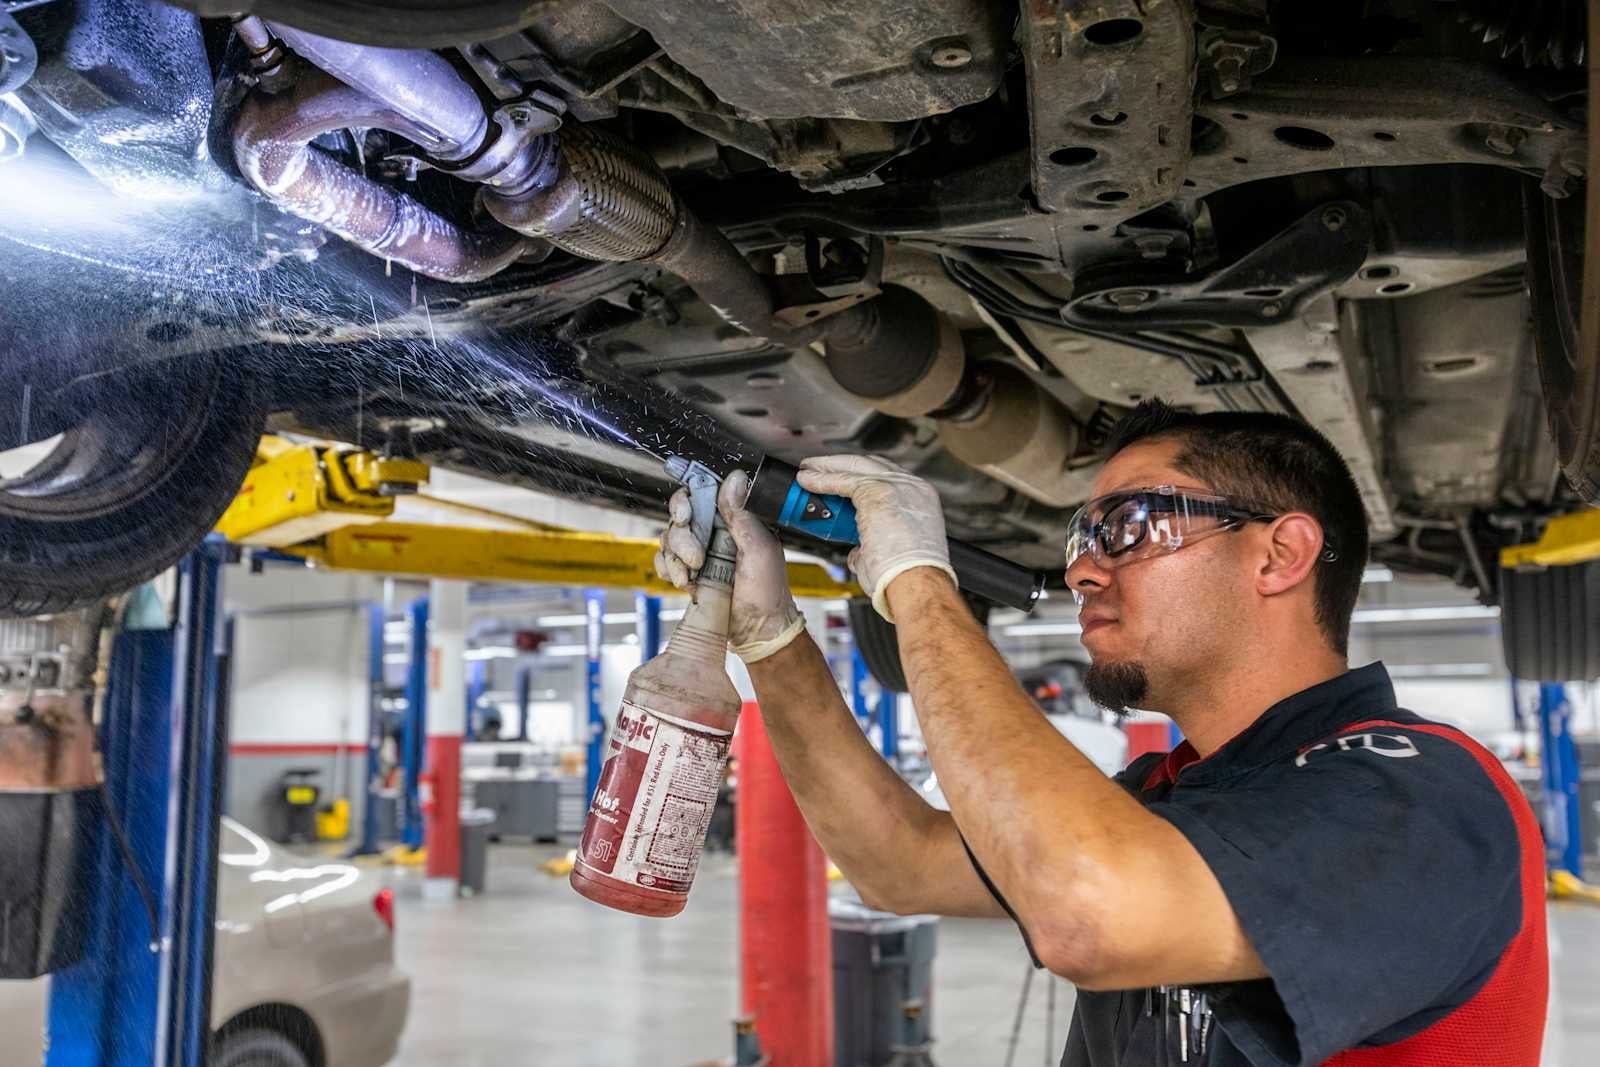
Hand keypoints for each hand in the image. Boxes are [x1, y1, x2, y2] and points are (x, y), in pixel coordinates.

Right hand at [655, 470, 805, 662]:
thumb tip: (736, 479)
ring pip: (669, 539)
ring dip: (675, 558)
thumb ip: (742, 514)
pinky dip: (668, 570)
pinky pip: (665, 561)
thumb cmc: (768, 592)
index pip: (701, 494)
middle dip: (681, 537)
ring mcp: (701, 552)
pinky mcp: (690, 572)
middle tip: (696, 557)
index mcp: (735, 520)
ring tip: (693, 576)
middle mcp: (716, 532)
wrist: (758, 631)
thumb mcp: (760, 549)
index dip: (687, 500)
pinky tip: (684, 582)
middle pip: (679, 516)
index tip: (686, 516)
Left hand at [796, 455, 955, 621]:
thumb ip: (871, 547)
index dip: (864, 476)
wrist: (918, 583)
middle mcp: (912, 487)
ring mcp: (896, 486)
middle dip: (843, 464)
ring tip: (808, 470)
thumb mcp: (894, 554)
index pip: (889, 478)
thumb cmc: (909, 578)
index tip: (846, 478)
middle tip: (821, 467)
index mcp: (921, 501)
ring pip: (854, 466)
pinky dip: (821, 480)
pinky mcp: (875, 491)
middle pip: (871, 465)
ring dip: (828, 467)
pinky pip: (841, 480)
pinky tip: (806, 481)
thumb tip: (856, 552)